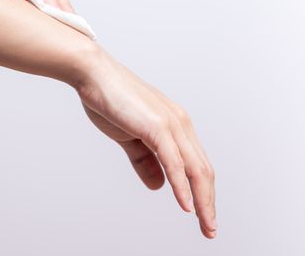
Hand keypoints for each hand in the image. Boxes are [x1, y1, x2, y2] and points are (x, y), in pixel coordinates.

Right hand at [78, 49, 216, 237]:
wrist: (94, 74)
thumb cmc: (110, 101)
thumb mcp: (130, 138)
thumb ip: (145, 162)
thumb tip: (159, 185)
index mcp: (176, 125)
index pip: (196, 165)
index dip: (203, 192)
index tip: (203, 215)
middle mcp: (180, 124)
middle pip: (203, 170)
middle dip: (209, 203)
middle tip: (210, 229)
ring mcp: (172, 124)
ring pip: (194, 169)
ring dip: (202, 201)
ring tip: (205, 225)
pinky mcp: (157, 127)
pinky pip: (174, 163)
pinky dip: (182, 186)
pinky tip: (187, 206)